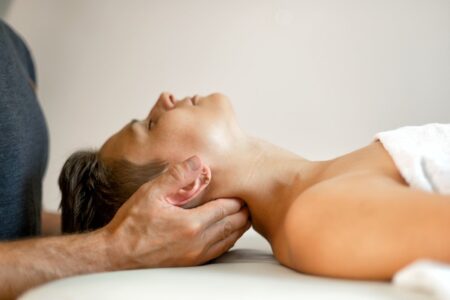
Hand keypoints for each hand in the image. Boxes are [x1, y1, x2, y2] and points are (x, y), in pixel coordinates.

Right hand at [103, 155, 250, 268]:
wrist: (117, 253)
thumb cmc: (132, 224)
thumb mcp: (151, 193)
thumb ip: (176, 176)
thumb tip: (197, 161)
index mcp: (192, 224)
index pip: (226, 209)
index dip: (237, 199)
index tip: (242, 190)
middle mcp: (199, 242)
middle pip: (233, 225)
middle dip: (243, 212)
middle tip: (248, 200)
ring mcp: (196, 254)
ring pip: (230, 239)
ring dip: (239, 226)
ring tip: (244, 214)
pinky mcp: (191, 262)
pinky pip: (220, 251)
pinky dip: (229, 239)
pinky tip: (228, 233)